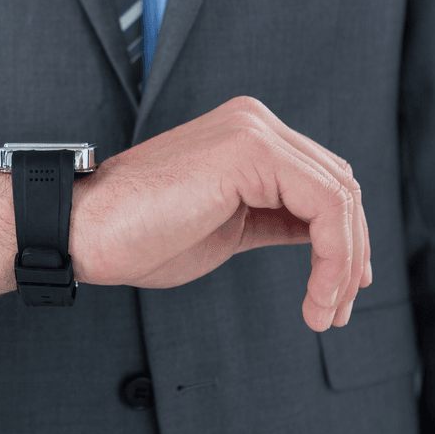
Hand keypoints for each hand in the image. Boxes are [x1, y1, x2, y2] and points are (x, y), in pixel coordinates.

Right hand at [73, 96, 370, 330]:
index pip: (322, 179)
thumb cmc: (139, 234)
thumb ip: (276, 219)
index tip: (340, 291)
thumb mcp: (229, 227)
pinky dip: (334, 256)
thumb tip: (325, 239)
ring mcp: (252, 130)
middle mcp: (254, 121)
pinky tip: (317, 295)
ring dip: (344, 263)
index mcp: (247, 134)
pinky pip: (325, 204)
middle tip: (337, 310)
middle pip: (339, 184)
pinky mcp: (250, 150)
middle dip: (350, 253)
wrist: (84, 231)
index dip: (344, 238)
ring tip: (325, 312)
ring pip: (340, 196)